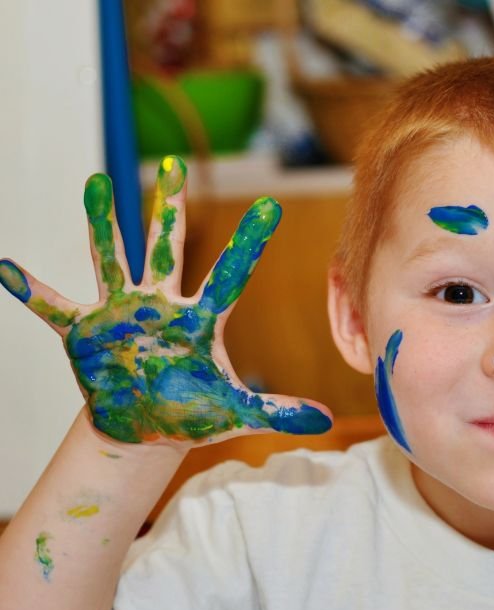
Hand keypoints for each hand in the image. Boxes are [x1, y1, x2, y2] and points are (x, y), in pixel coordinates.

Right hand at [0, 156, 332, 445]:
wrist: (144, 429)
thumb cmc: (191, 415)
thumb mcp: (234, 414)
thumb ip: (278, 412)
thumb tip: (330, 420)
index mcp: (200, 322)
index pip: (231, 275)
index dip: (249, 243)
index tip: (273, 205)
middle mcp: (161, 306)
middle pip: (167, 249)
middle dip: (170, 208)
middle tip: (175, 164)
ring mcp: (122, 313)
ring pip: (112, 259)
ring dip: (103, 225)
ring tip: (95, 184)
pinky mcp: (86, 332)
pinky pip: (54, 307)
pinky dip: (29, 290)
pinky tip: (5, 265)